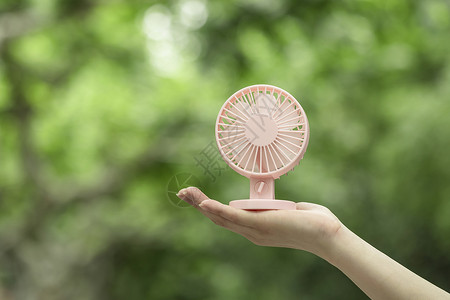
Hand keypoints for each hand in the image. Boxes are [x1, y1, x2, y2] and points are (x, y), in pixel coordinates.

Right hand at [177, 187, 342, 256]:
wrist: (327, 234)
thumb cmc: (314, 223)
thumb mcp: (291, 211)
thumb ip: (281, 208)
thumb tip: (281, 203)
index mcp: (257, 229)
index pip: (228, 219)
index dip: (211, 209)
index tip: (198, 199)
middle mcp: (252, 233)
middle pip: (218, 219)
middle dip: (198, 205)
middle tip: (183, 193)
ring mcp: (254, 230)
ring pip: (221, 217)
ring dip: (201, 204)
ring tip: (186, 194)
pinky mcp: (260, 225)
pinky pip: (233, 216)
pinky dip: (217, 209)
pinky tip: (204, 204)